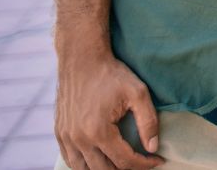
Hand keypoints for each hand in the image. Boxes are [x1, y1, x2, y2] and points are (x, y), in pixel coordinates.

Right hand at [55, 50, 164, 169]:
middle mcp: (79, 139)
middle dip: (125, 169)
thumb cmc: (111, 73)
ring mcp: (66, 137)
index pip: (124, 162)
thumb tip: (152, 148)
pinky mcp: (59, 132)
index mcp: (98, 131)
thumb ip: (148, 121)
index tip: (157, 159)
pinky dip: (84, 165)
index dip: (144, 164)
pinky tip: (98, 158)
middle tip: (140, 161)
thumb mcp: (137, 92)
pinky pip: (70, 160)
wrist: (82, 58)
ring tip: (120, 162)